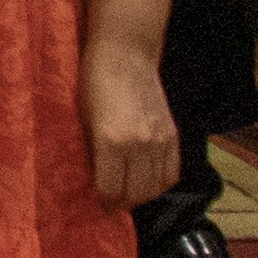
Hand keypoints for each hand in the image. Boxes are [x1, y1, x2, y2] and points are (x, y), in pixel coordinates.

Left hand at [84, 56, 181, 209]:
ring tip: (129, 194)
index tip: (98, 202)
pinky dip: (161, 183)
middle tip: (112, 203)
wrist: (125, 55)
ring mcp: (159, 140)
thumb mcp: (83, 119)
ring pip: (156, 187)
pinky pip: (172, 172)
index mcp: (111, 141)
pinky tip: (149, 181)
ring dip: (142, 195)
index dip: (102, 201)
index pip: (110, 189)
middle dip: (122, 203)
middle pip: (135, 193)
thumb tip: (95, 180)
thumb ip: (91, 151)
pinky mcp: (173, 135)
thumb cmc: (94, 83)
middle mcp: (139, 144)